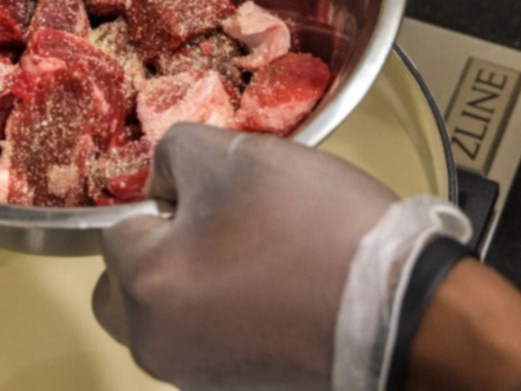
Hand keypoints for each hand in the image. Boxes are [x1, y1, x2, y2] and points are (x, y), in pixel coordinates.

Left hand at [93, 123, 397, 387]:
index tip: (214, 193)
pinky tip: (283, 286)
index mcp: (143, 286)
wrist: (405, 309)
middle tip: (226, 222)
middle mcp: (156, 345)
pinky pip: (213, 339)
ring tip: (266, 251)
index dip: (165, 198)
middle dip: (164, 250)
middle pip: (129, 282)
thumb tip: (163, 181)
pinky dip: (235, 313)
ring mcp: (198, 376)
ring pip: (172, 312)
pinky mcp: (241, 388)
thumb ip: (171, 154)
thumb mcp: (232, 154)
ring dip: (201, 280)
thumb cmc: (316, 231)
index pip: (115, 225)